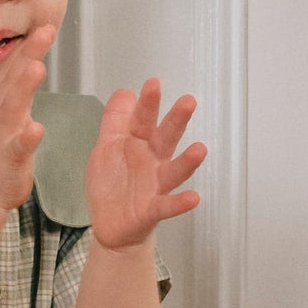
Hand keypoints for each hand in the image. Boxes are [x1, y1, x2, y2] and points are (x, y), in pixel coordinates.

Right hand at [0, 23, 57, 213]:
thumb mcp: (5, 111)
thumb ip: (17, 87)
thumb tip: (30, 60)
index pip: (14, 66)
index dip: (29, 45)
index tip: (46, 23)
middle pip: (13, 78)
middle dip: (29, 53)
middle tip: (45, 31)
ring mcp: (1, 135)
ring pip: (12, 107)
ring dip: (24, 86)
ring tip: (37, 68)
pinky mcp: (8, 158)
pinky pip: (18, 146)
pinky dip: (26, 137)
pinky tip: (36, 129)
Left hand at [85, 79, 205, 250]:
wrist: (110, 223)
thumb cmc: (113, 183)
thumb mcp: (106, 148)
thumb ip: (115, 122)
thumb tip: (125, 91)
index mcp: (139, 144)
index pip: (143, 120)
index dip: (148, 103)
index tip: (153, 83)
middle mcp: (153, 162)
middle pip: (166, 139)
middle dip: (176, 121)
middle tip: (188, 101)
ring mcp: (156, 185)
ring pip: (174, 170)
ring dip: (188, 161)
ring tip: (200, 149)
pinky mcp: (153, 209)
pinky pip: (168, 206)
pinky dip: (180, 203)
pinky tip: (193, 198)